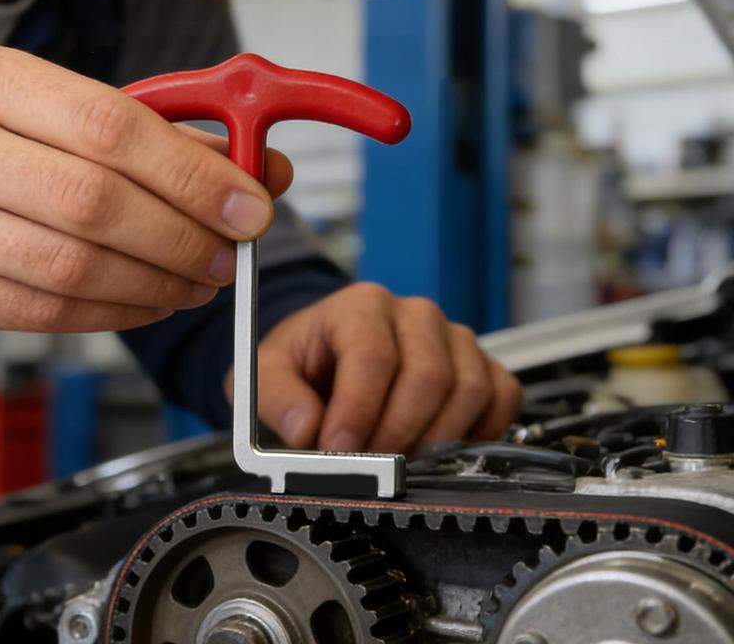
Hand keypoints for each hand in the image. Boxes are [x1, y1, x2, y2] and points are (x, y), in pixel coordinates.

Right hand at [0, 46, 292, 340]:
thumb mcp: (33, 108)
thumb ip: (145, 133)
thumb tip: (256, 166)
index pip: (111, 125)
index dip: (194, 172)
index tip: (251, 203)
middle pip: (95, 202)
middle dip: (185, 236)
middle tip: (232, 253)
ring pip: (72, 266)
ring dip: (157, 283)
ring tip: (199, 281)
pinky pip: (43, 312)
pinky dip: (114, 312)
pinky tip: (148, 301)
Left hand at [227, 283, 522, 451]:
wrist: (327, 358)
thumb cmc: (303, 363)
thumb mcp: (266, 374)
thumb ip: (275, 396)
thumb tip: (306, 427)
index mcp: (361, 305)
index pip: (373, 355)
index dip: (359, 410)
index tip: (340, 449)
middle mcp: (413, 314)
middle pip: (428, 376)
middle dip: (397, 433)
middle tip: (369, 465)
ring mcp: (453, 337)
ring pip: (469, 389)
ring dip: (435, 439)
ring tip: (399, 459)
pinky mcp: (480, 363)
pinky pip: (502, 396)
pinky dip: (480, 431)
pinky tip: (443, 447)